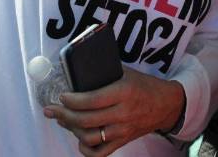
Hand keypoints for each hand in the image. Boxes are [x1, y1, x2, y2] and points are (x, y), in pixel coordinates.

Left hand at [45, 67, 183, 155]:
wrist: (165, 104)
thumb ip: (105, 72)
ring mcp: (122, 130)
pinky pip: (101, 153)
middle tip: (51, 109)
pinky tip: (79, 140)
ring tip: (62, 120)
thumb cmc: (143, 85)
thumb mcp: (126, 72)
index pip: (91, 100)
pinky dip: (86, 149)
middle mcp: (122, 113)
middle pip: (86, 120)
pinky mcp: (123, 141)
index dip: (72, 100)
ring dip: (71, 130)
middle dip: (64, 115)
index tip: (62, 96)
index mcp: (123, 92)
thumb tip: (77, 69)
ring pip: (90, 137)